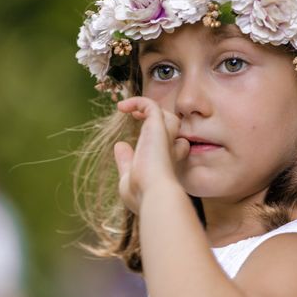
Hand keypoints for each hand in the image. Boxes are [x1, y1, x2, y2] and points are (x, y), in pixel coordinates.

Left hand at [113, 96, 189, 213]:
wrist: (154, 194)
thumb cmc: (143, 194)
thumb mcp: (129, 177)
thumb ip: (126, 162)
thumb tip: (120, 145)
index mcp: (167, 163)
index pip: (176, 147)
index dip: (165, 142)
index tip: (142, 146)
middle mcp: (170, 149)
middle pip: (173, 128)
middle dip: (159, 120)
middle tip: (137, 117)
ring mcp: (166, 137)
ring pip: (167, 115)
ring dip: (150, 110)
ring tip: (130, 109)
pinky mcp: (158, 127)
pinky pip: (151, 106)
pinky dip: (137, 102)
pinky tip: (122, 108)